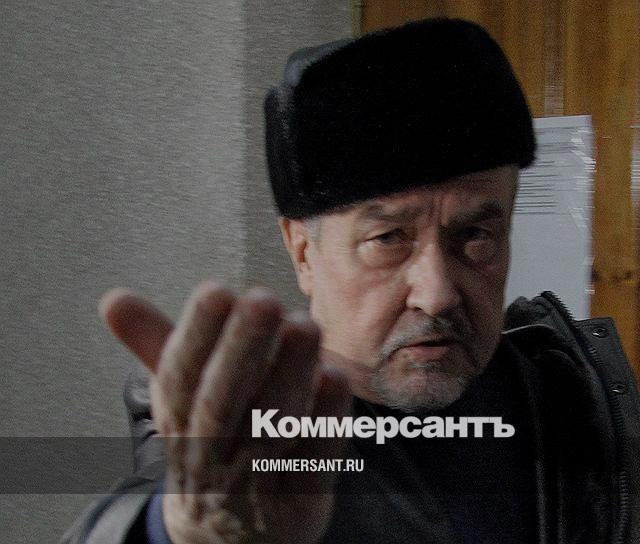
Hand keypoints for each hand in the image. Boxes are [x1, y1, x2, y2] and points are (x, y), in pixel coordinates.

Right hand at [99, 282, 349, 543]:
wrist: (229, 543)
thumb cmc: (212, 449)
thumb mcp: (181, 404)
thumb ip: (157, 347)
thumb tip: (112, 297)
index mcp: (179, 426)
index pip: (179, 381)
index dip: (194, 337)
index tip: (216, 290)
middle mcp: (212, 457)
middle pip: (222, 404)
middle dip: (241, 350)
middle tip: (263, 299)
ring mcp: (256, 484)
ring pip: (271, 430)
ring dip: (289, 377)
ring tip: (306, 325)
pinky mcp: (300, 502)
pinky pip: (313, 461)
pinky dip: (325, 421)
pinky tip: (337, 378)